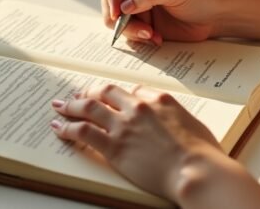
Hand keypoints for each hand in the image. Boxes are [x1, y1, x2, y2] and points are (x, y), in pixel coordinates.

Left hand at [50, 84, 224, 200]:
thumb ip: (176, 117)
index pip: (133, 90)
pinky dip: (67, 127)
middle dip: (90, 92)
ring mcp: (124, 125)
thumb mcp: (192, 124)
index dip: (119, 94)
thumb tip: (173, 121)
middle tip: (79, 96)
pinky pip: (83, 131)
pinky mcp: (113, 146)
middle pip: (106, 92)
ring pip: (89, 107)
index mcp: (160, 100)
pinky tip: (59, 127)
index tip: (111, 98)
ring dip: (71, 105)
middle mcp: (139, 107)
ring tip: (60, 106)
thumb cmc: (201, 153)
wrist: (194, 169)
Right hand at [98, 0, 221, 43]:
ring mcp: (134, 4)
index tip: (120, 12)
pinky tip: (156, 37)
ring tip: (152, 34)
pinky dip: (139, 38)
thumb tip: (126, 5)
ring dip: (132, 31)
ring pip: (114, 21)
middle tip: (143, 29)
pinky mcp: (139, 21)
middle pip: (108, 3)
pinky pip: (127, 33)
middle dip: (122, 20)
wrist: (211, 16)